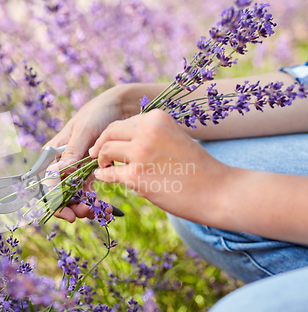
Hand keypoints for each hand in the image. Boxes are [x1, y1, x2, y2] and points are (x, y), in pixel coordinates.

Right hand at [45, 86, 137, 221]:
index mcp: (52, 154)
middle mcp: (59, 164)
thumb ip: (71, 152)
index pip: (45, 185)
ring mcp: (73, 169)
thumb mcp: (83, 131)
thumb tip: (57, 171)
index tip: (69, 214)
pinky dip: (94, 201)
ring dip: (83, 207)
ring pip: (72, 196)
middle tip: (87, 214)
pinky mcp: (87, 171)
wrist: (118, 108)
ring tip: (100, 212)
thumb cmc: (96, 114)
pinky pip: (86, 192)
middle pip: (58, 194)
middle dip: (71, 207)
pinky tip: (104, 208)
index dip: (54, 203)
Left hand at [89, 110, 231, 221]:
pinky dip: (102, 175)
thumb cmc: (198, 167)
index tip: (107, 144)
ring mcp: (140, 153)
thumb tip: (125, 140)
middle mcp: (147, 130)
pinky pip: (108, 173)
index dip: (111, 135)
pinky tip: (103, 177)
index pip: (122, 123)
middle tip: (97, 155)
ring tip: (105, 167)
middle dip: (100, 145)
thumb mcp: (175, 137)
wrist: (218, 191)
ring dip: (101, 160)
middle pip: (109, 133)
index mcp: (157, 118)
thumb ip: (151, 134)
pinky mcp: (136, 176)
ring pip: (105, 151)